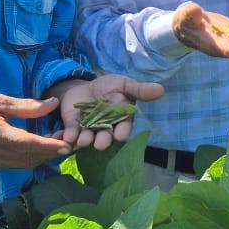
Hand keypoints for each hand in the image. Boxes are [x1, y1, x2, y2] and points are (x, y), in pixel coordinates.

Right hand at [0, 94, 73, 169]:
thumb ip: (26, 106)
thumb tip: (52, 104)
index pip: (30, 144)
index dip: (51, 146)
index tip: (69, 144)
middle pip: (32, 157)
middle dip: (53, 151)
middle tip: (70, 139)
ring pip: (27, 164)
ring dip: (44, 156)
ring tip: (59, 142)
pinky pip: (18, 165)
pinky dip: (32, 158)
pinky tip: (40, 147)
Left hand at [47, 75, 165, 148]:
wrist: (85, 86)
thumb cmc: (109, 87)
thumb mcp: (124, 85)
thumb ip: (140, 90)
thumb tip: (161, 90)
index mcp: (120, 119)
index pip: (123, 128)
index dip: (122, 131)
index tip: (120, 135)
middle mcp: (105, 128)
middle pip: (105, 136)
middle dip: (103, 140)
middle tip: (100, 144)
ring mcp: (89, 129)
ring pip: (88, 137)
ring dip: (85, 140)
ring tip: (83, 141)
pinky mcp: (73, 126)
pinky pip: (72, 132)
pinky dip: (69, 135)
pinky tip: (66, 137)